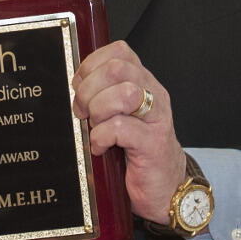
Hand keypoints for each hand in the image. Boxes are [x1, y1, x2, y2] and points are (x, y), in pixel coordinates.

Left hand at [73, 40, 188, 223]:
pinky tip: (101, 147)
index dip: (92, 65)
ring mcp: (156, 119)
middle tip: (82, 111)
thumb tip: (74, 86)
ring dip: (99, 110)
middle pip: (118, 69)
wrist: (166, 187)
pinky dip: (102, 137)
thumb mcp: (121, 116)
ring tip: (95, 127)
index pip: (119, 52)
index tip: (80, 86)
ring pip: (124, 93)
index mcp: (144, 83)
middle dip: (89, 89)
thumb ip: (105, 96)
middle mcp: (154, 95)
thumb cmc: (138, 152)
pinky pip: (121, 128)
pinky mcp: (153, 144)